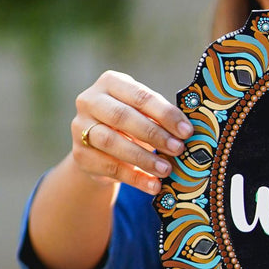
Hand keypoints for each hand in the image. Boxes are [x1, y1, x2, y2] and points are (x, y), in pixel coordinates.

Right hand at [71, 70, 192, 194]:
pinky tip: (154, 185)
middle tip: (178, 149)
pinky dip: (135, 178)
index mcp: (111, 82)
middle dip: (154, 134)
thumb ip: (161, 118)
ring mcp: (80, 128)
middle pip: (122, 117)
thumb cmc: (132, 123)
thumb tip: (188, 132)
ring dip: (143, 158)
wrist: (101, 148)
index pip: (140, 96)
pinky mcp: (80, 155)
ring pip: (111, 142)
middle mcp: (90, 101)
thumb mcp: (145, 114)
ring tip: (166, 170)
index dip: (165, 114)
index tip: (187, 131)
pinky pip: (109, 167)